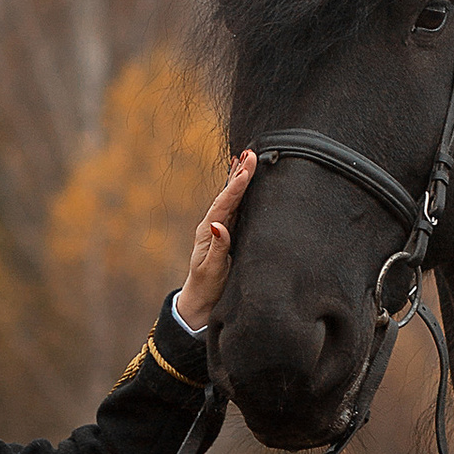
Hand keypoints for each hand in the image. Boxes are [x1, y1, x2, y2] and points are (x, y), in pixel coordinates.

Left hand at [178, 150, 257, 325]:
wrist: (202, 301)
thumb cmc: (207, 287)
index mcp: (208, 231)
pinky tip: (244, 180)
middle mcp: (213, 225)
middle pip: (228, 194)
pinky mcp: (228, 233)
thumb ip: (218, 247)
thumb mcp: (213, 269)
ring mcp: (221, 228)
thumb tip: (219, 224)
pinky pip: (235, 207)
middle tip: (251, 152)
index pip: (224, 203)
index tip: (247, 168)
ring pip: (232, 198)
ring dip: (240, 178)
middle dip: (240, 173)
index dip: (236, 186)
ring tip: (248, 157)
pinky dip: (240, 191)